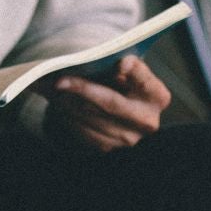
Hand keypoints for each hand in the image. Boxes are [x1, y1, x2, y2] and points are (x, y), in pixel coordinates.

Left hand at [41, 54, 169, 151]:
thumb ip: (120, 63)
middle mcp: (147, 121)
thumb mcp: (122, 67)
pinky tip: (60, 104)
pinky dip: (68, 116)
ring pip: (91, 117)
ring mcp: (128, 138)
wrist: (113, 103)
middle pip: (111, 103)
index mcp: (157, 95)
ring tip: (54, 89)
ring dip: (68, 102)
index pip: (143, 79)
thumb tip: (116, 65)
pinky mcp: (109, 147)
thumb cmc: (117, 78)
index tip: (119, 63)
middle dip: (83, 90)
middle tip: (59, 81)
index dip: (133, 71)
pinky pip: (82, 131)